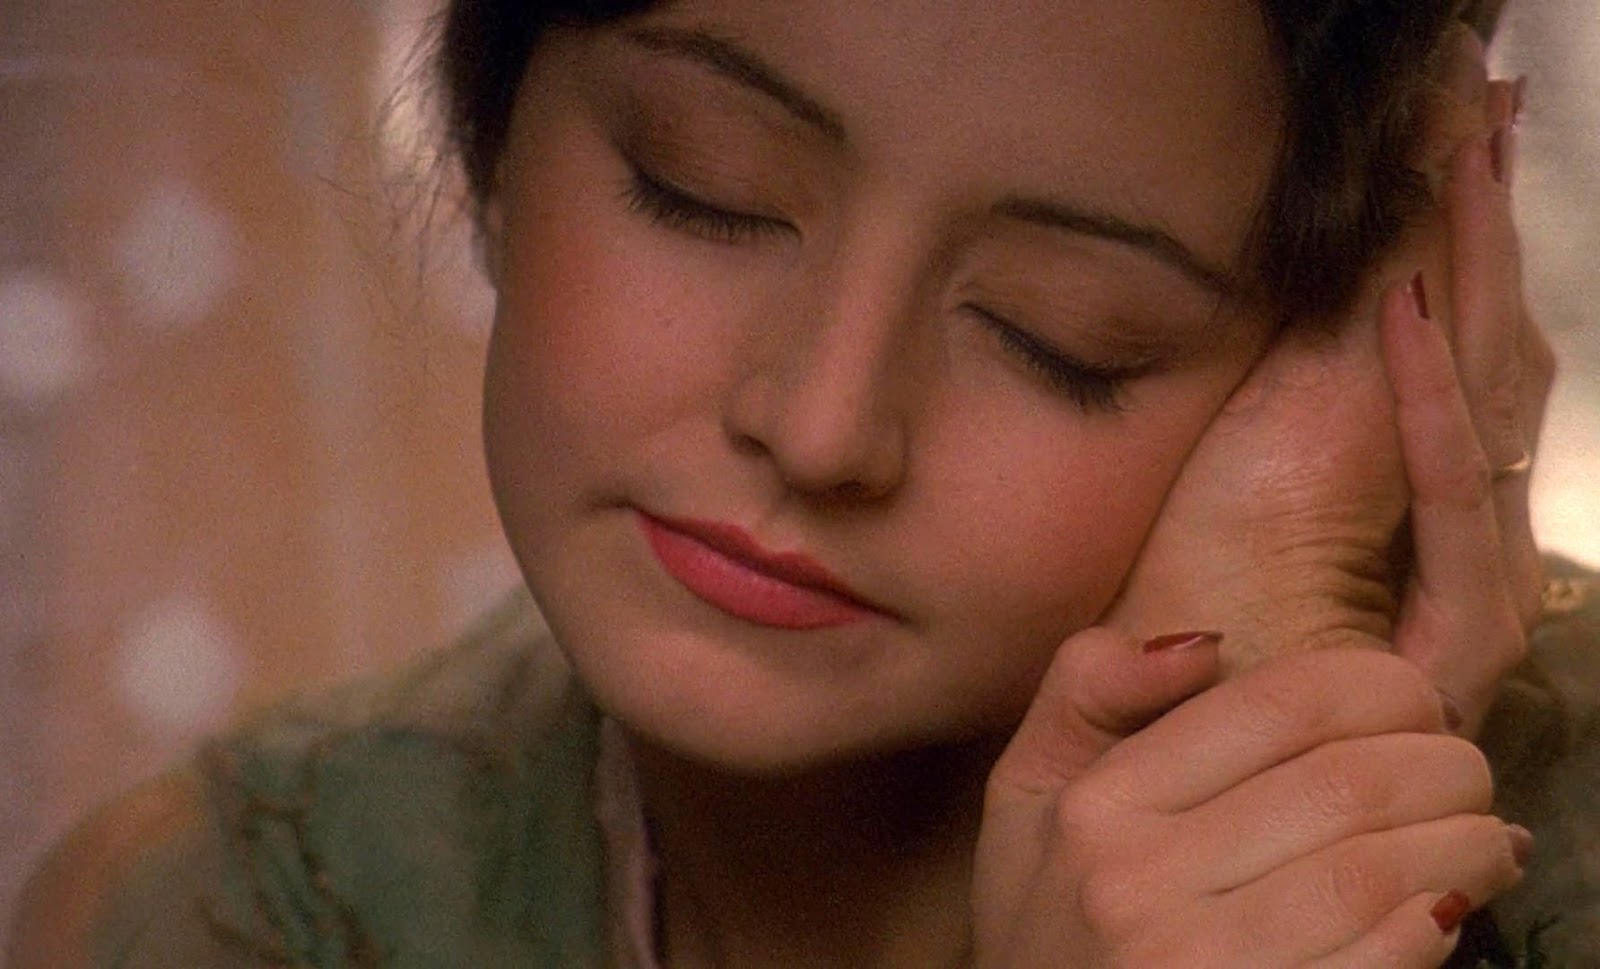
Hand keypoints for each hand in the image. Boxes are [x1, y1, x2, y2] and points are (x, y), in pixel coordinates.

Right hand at [974, 633, 1526, 966]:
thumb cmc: (1045, 926)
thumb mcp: (1023, 798)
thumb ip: (1083, 690)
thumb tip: (1202, 643)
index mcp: (1097, 808)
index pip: (1277, 705)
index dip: (1380, 686)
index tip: (1414, 703)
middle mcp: (1138, 884)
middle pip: (1347, 784)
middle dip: (1444, 765)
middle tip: (1465, 772)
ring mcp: (1198, 968)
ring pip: (1379, 872)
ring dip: (1465, 844)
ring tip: (1482, 838)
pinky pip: (1384, 960)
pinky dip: (1438, 922)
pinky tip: (1447, 906)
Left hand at [1104, 54, 1551, 736]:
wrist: (1165, 767)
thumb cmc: (1186, 629)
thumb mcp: (1242, 481)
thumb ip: (1292, 396)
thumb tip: (1318, 286)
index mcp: (1412, 498)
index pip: (1456, 350)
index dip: (1458, 244)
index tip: (1451, 136)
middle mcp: (1462, 538)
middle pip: (1493, 353)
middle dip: (1482, 231)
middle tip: (1476, 108)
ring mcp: (1475, 588)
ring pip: (1492, 398)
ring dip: (1474, 274)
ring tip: (1462, 153)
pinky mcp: (1461, 642)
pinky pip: (1450, 500)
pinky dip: (1431, 405)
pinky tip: (1407, 308)